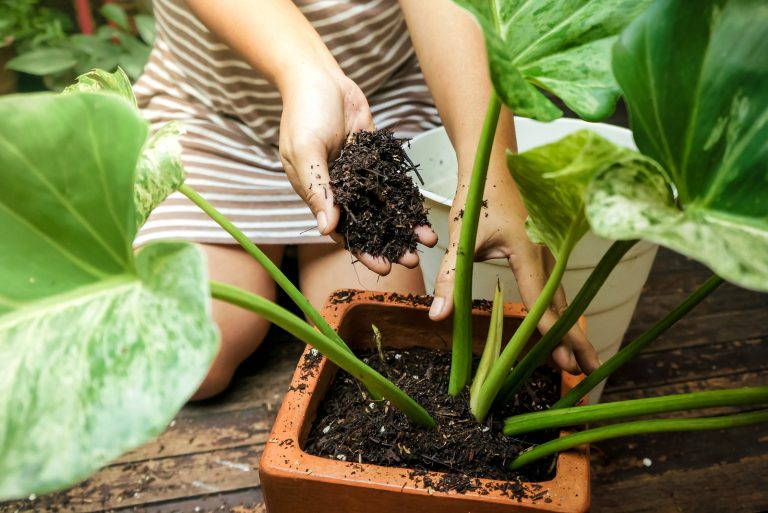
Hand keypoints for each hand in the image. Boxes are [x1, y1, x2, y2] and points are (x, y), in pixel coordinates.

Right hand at [278, 69, 435, 274]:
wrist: (319, 78)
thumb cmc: (303, 113)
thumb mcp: (306, 152)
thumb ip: (317, 189)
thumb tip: (326, 228)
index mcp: (320, 195)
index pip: (344, 233)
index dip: (364, 251)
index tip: (385, 267)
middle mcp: (342, 190)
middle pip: (370, 225)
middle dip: (391, 244)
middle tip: (413, 260)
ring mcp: (361, 176)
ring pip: (386, 207)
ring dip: (405, 225)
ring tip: (427, 240)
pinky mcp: (375, 159)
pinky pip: (394, 183)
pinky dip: (409, 198)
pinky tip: (425, 211)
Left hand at [428, 163, 600, 374]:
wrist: (493, 162)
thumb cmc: (478, 196)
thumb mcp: (461, 238)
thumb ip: (451, 277)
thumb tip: (438, 316)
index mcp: (528, 251)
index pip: (541, 299)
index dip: (551, 332)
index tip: (564, 359)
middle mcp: (545, 254)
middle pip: (563, 304)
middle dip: (577, 338)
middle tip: (589, 370)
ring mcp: (547, 252)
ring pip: (562, 297)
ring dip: (572, 328)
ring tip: (583, 359)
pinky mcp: (543, 251)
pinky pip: (555, 287)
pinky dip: (561, 312)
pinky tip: (563, 329)